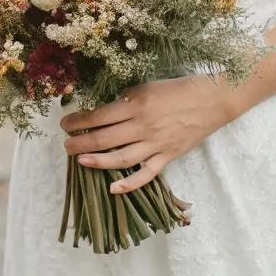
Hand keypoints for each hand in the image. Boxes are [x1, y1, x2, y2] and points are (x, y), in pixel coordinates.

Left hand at [59, 75, 236, 193]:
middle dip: (80, 142)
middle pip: (105, 138)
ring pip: (121, 158)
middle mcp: (143, 126)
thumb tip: (104, 112)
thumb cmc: (176, 89)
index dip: (78, 121)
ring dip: (97, 161)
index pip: (99, 116)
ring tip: (80, 161)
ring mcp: (156, 144)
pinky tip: (112, 188)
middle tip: (65, 145)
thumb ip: (126, 100)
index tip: (65, 123)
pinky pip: (146, 174)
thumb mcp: (146, 87)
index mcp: (136, 105)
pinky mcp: (168, 156)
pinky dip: (129, 184)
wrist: (211, 100)